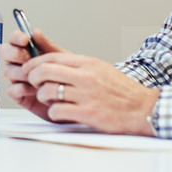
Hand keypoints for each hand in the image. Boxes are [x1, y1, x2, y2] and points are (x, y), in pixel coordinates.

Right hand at [0, 29, 65, 121]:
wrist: (71, 97)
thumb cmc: (65, 75)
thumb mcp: (60, 58)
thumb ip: (47, 45)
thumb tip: (36, 32)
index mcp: (27, 50)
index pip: (14, 39)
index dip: (16, 37)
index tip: (25, 39)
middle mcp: (19, 62)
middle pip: (4, 52)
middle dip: (15, 54)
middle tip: (28, 57)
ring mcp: (17, 78)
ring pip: (7, 71)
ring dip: (21, 73)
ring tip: (36, 76)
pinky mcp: (18, 95)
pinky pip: (11, 90)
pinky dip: (22, 89)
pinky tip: (34, 89)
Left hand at [23, 52, 157, 134]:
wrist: (142, 108)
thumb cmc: (121, 91)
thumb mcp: (100, 69)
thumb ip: (78, 65)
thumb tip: (54, 61)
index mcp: (87, 63)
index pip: (52, 57)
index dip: (34, 63)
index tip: (28, 69)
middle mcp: (86, 76)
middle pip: (45, 71)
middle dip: (32, 77)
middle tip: (33, 84)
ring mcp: (86, 95)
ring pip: (48, 91)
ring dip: (43, 97)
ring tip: (49, 100)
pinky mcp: (88, 113)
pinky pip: (57, 111)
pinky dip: (53, 113)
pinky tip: (59, 113)